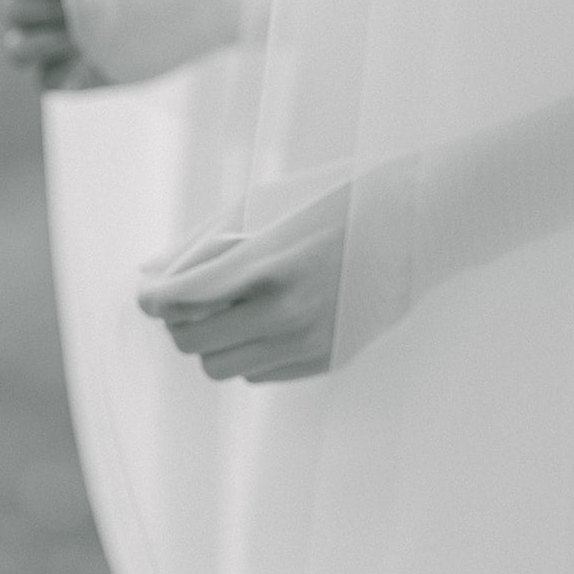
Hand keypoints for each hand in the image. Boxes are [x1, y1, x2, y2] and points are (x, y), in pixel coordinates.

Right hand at [0, 0, 105, 90]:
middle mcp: (29, 6)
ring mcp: (39, 43)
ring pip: (17, 49)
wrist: (165, 14)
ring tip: (87, 35)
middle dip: (50, 7)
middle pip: (12, 8)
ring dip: (51, 41)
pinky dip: (68, 71)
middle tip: (89, 4)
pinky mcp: (58, 75)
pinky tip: (95, 59)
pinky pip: (44, 80)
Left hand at [137, 187, 352, 382]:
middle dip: (180, 318)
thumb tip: (150, 271)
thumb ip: (204, 241)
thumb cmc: (343, 200)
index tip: (153, 292)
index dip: (154, 298)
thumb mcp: (270, 206)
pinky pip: (259, 374)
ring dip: (215, 338)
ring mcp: (308, 342)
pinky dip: (251, 350)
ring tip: (236, 304)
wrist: (423, 220)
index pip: (178, 300)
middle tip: (194, 293)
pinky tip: (273, 316)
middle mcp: (285, 313)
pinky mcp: (327, 360)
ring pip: (220, 366)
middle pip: (190, 340)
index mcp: (267, 265)